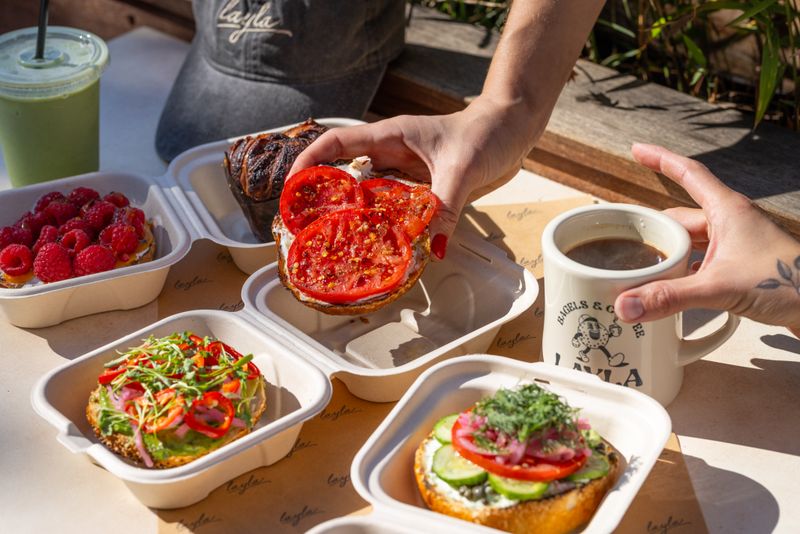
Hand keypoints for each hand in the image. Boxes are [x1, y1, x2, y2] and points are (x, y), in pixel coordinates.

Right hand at [290, 96, 540, 258]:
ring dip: (354, 216)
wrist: (513, 130)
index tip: (291, 187)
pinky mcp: (420, 187)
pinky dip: (384, 225)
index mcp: (391, 136)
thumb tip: (433, 248)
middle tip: (307, 229)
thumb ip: (445, 206)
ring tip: (336, 245)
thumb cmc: (487, 134)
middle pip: (345, 174)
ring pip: (369, 195)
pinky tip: (382, 246)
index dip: (308, 162)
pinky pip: (394, 208)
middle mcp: (392, 154)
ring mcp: (404, 172)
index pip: (336, 143)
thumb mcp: (463, 168)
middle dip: (324, 198)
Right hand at [615, 144, 799, 336]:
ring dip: (667, 251)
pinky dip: (684, 270)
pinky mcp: (741, 266)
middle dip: (652, 226)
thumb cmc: (788, 283)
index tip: (637, 150)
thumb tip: (625, 304)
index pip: (688, 174)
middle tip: (623, 237)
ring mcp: (737, 244)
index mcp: (727, 211)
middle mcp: (731, 222)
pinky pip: (702, 260)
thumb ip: (670, 296)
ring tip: (641, 264)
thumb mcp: (720, 287)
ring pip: (690, 240)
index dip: (660, 160)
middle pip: (680, 216)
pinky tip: (672, 285)